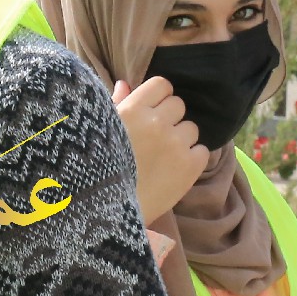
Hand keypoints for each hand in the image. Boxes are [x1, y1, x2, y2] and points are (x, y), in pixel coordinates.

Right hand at [113, 75, 208, 224]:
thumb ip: (116, 104)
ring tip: (164, 158)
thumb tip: (125, 84)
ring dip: (181, 139)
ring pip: (192, 128)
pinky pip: (203, 151)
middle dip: (169, 119)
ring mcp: (176, 144)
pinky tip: (174, 171)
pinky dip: (192, 159)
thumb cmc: (93, 170)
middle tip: (156, 139)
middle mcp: (157, 122)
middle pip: (178, 106)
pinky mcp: (190, 167)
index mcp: (133, 109)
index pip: (162, 85)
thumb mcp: (99, 132)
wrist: (105, 211)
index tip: (152, 113)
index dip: (158, 98)